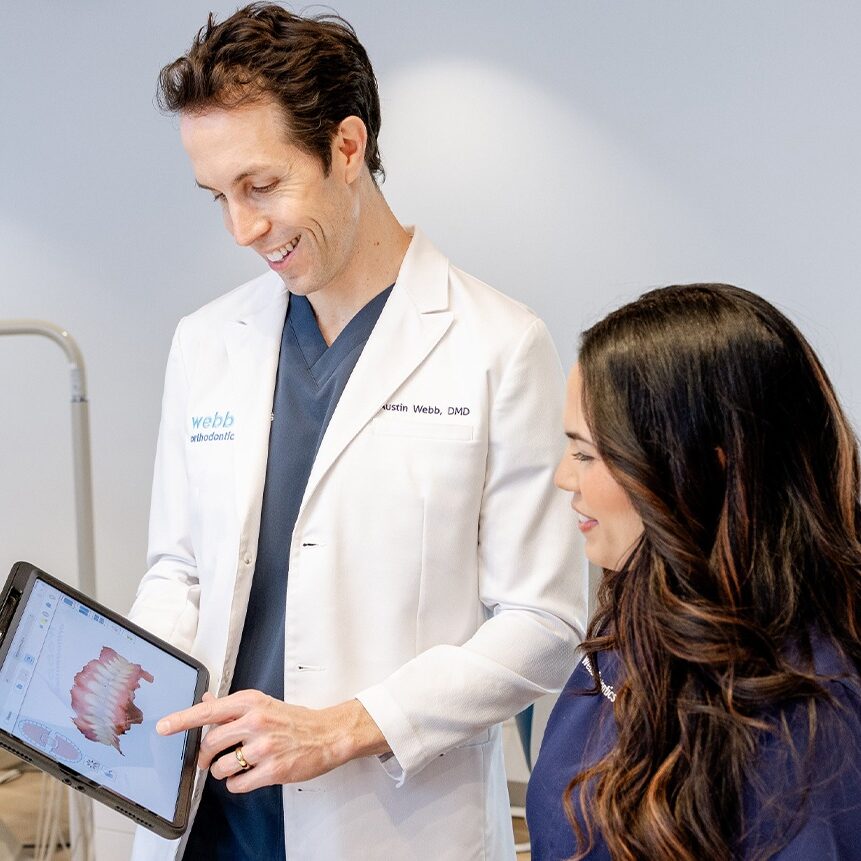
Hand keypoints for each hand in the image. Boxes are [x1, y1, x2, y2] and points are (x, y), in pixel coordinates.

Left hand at [156, 690, 389, 792]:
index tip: (163, 726)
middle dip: (207, 756)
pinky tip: (250, 775)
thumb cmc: (293, 720)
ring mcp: (264, 746)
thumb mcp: (262, 704)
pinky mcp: (272, 769)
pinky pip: (237, 784)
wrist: (326, 735)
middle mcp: (255, 722)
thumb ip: (231, 706)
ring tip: (239, 765)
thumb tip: (204, 701)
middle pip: (211, 743)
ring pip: (221, 767)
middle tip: (212, 758)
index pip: (209, 711)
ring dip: (224, 771)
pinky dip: (238, 784)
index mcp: (250, 703)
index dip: (182, 720)